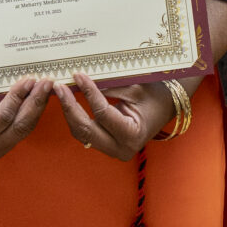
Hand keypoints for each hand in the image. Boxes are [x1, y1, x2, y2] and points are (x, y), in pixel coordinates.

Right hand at [0, 76, 49, 162]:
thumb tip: (16, 72)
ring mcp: (0, 149)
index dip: (17, 98)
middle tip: (46, 81)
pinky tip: (42, 94)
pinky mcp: (9, 143)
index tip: (28, 79)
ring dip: (39, 105)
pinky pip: (25, 126)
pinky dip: (34, 109)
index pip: (3, 117)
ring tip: (47, 85)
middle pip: (19, 126)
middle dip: (35, 102)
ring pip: (26, 127)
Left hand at [55, 74, 176, 160]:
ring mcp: (112, 150)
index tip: (78, 75)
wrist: (167, 107)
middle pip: (86, 129)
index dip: (89, 93)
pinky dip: (76, 117)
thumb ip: (109, 87)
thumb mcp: (135, 88)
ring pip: (81, 134)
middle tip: (59, 87)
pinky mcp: (106, 146)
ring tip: (60, 92)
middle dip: (70, 107)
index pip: (103, 113)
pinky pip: (85, 133)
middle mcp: (121, 149)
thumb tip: (82, 79)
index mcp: (132, 135)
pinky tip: (68, 101)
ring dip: (69, 112)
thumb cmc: (155, 95)